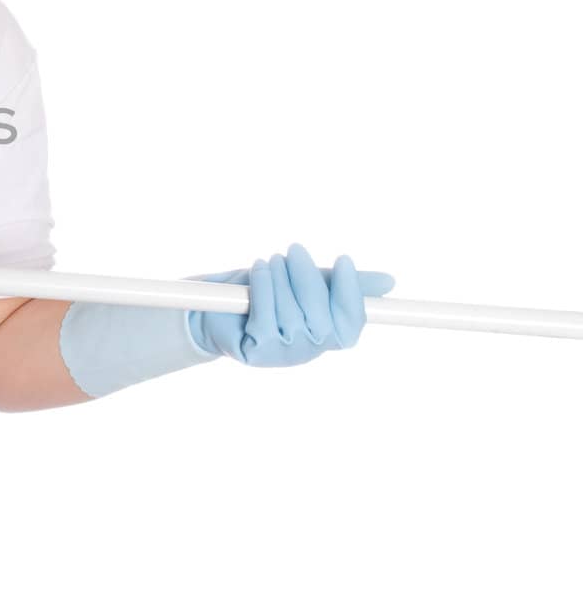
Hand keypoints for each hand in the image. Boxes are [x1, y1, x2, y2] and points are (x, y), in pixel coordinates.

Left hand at [186, 242, 394, 367]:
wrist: (214, 306)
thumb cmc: (264, 292)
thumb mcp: (304, 282)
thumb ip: (339, 283)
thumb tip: (390, 282)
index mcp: (327, 335)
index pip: (352, 322)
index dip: (351, 292)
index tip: (343, 259)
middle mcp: (309, 350)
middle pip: (322, 317)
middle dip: (307, 278)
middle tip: (293, 250)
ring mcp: (283, 355)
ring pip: (291, 314)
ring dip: (280, 279)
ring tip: (270, 261)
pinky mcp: (257, 352)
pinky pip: (266, 316)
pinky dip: (263, 287)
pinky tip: (258, 271)